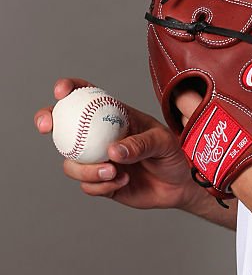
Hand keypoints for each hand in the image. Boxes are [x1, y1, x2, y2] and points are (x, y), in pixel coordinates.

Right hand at [34, 78, 205, 211]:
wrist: (180, 186)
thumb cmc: (173, 155)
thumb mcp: (163, 142)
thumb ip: (140, 144)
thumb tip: (112, 152)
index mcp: (115, 116)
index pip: (87, 95)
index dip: (69, 88)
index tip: (61, 91)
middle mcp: (101, 136)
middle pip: (63, 124)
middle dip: (47, 119)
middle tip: (48, 127)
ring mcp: (98, 159)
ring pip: (71, 162)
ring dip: (86, 169)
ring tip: (113, 172)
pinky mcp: (100, 183)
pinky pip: (87, 185)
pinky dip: (101, 186)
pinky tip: (122, 181)